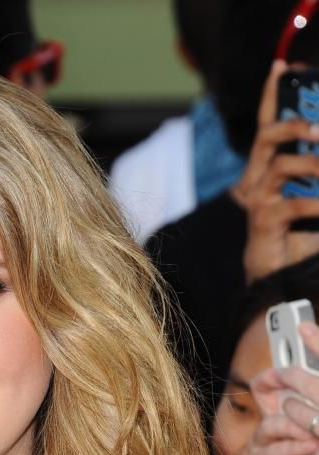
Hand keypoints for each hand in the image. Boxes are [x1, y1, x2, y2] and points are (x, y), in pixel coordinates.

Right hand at [234, 60, 318, 282]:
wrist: (280, 275)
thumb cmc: (298, 233)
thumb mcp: (312, 194)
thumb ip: (318, 172)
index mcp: (266, 169)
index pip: (266, 125)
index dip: (271, 94)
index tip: (282, 66)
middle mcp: (257, 180)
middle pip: (267, 138)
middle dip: (293, 125)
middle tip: (317, 127)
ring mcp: (258, 200)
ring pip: (280, 166)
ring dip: (311, 164)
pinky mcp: (264, 221)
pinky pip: (292, 204)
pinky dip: (316, 204)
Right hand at [245, 325, 318, 454]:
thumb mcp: (317, 450)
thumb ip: (311, 422)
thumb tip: (299, 398)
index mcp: (280, 428)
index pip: (273, 391)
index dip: (277, 373)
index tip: (291, 346)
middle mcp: (265, 443)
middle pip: (274, 414)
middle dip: (298, 415)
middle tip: (316, 425)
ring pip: (271, 439)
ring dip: (300, 445)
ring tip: (318, 451)